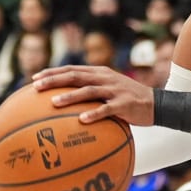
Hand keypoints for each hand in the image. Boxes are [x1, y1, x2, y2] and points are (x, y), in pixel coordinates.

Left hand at [35, 66, 155, 125]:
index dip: (52, 73)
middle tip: (36, 87)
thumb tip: (65, 102)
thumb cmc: (126, 100)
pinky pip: (106, 109)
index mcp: (99, 73)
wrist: (155, 103)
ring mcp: (114, 90)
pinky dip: (94, 114)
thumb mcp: (108, 90)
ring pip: (88, 91)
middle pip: (75, 76)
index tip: (34, 79)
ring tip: (53, 103)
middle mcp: (104, 78)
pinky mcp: (123, 104)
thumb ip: (90, 91)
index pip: (71, 69)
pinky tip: (82, 120)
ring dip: (69, 96)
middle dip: (54, 80)